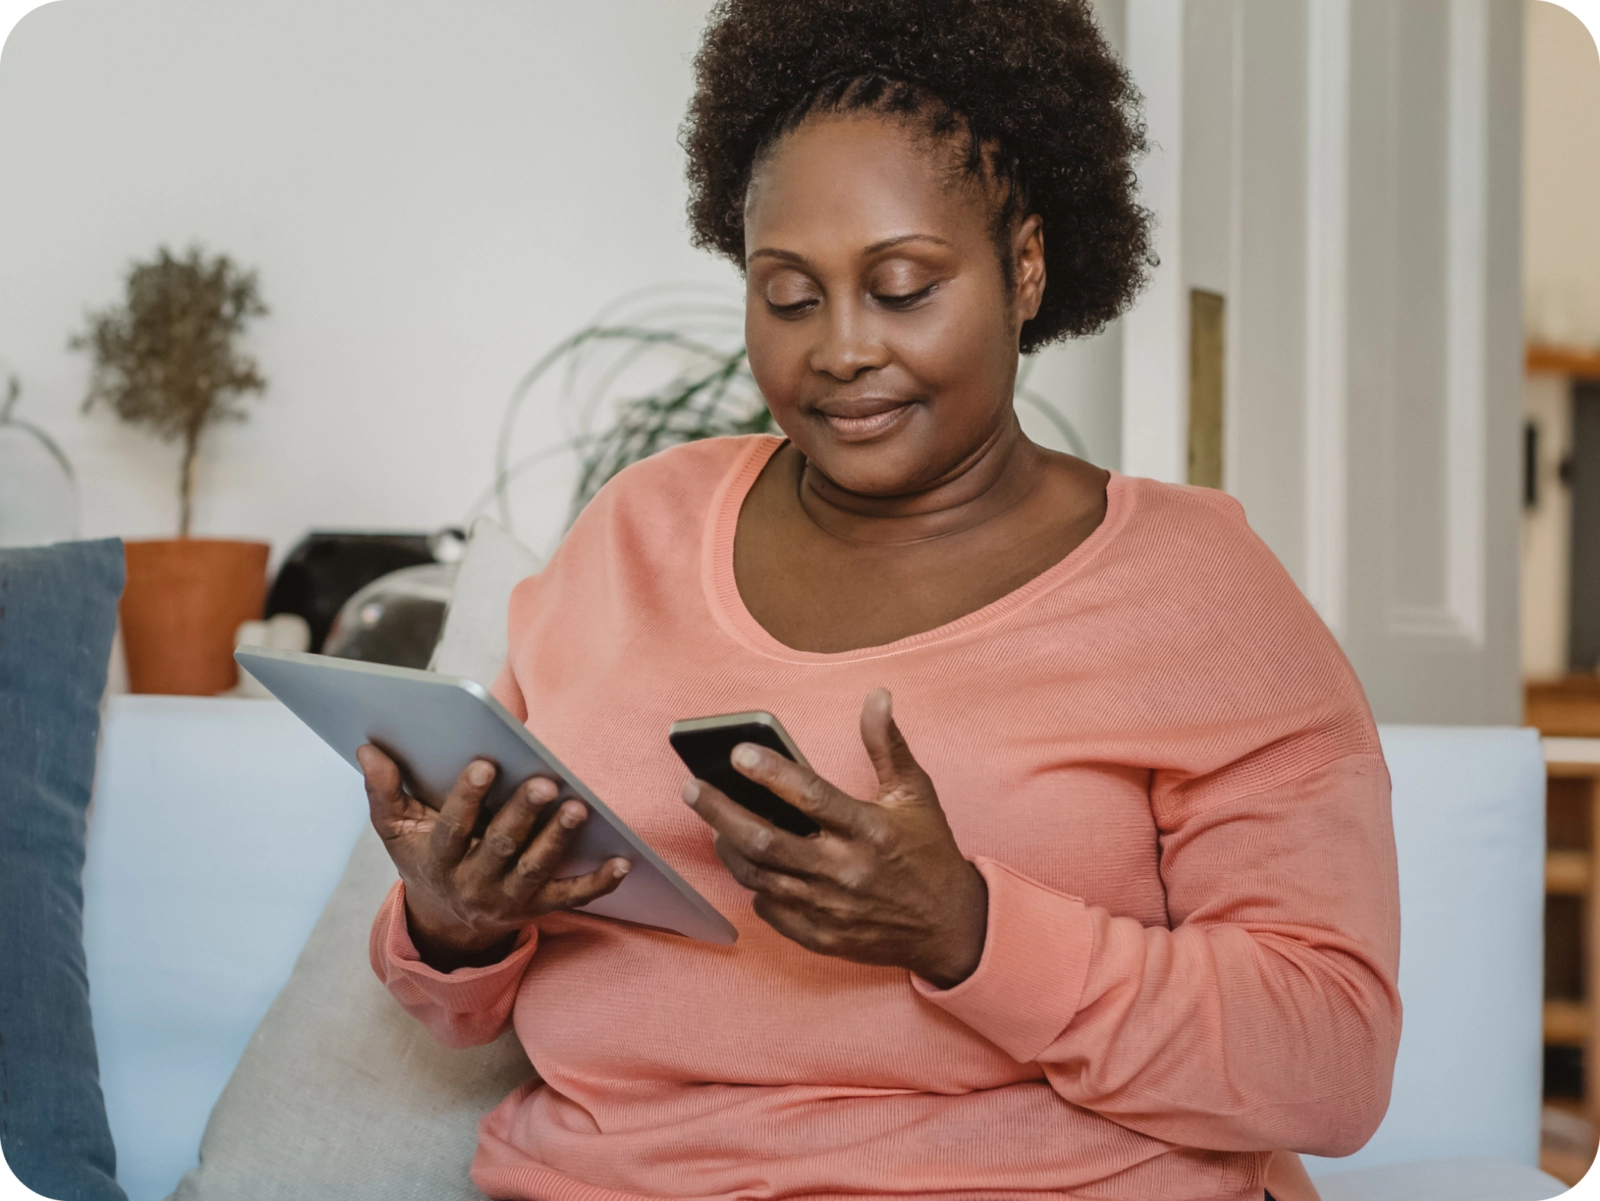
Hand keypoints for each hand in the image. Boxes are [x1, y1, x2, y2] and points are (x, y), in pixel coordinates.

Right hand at [358, 745, 630, 970]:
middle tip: (544, 782)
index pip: (452, 829)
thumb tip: (369, 747)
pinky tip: (622, 862)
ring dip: (558, 840)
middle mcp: (473, 884)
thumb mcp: (396, 830)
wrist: (444, 921)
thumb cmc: (423, 856)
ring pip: (536, 871)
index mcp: (437, 860)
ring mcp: (508, 899)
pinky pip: (571, 898)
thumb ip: (383, 790)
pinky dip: (598, 882)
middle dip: (522, 815)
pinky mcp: (538, 908)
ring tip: (579, 807)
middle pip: (500, 849)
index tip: (486, 763)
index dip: (469, 798)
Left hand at [680, 689, 987, 987]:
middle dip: (720, 812)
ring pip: (758, 877)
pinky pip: (770, 911)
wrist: (952, 927)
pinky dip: (754, 886)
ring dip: (728, 848)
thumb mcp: (915, 793)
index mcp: (869, 829)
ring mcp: (830, 908)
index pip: (809, 795)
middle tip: (693, 788)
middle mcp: (846, 870)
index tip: (738, 752)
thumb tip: (876, 696)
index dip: (770, 772)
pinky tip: (748, 863)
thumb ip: (887, 744)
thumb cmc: (929, 852)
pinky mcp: (822, 937)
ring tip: (714, 823)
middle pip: (765, 841)